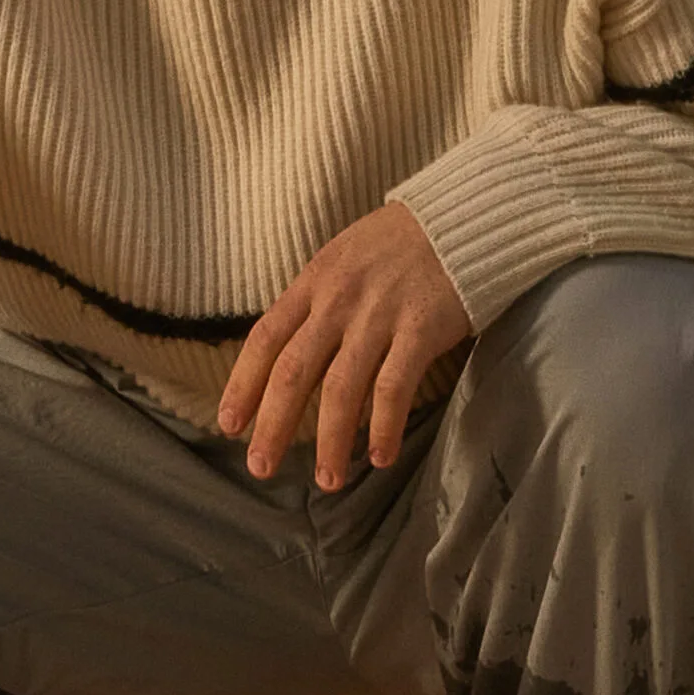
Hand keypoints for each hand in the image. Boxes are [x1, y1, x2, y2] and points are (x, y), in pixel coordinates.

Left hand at [217, 203, 470, 490]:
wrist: (465, 215)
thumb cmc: (403, 242)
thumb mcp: (344, 258)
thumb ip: (317, 301)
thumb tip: (291, 353)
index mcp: (314, 282)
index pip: (265, 338)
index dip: (243, 384)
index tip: (228, 424)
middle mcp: (338, 300)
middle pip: (293, 371)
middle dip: (273, 425)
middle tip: (261, 467)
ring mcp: (379, 314)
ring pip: (341, 388)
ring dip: (331, 440)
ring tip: (326, 479)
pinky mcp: (420, 328)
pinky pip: (393, 387)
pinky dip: (383, 425)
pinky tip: (379, 455)